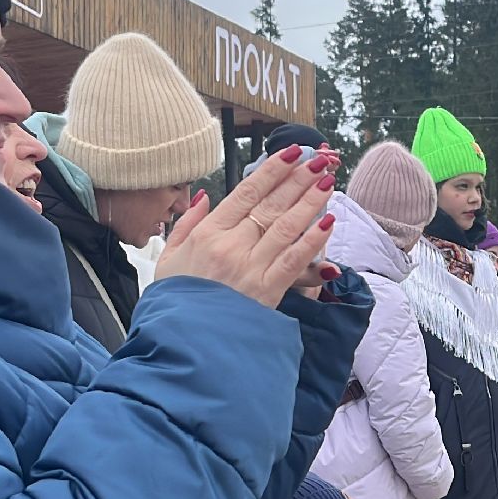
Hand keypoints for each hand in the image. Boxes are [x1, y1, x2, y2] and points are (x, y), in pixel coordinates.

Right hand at [154, 145, 336, 306]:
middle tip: (319, 161)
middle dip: (298, 180)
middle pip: (270, 205)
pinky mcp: (267, 291)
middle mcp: (230, 246)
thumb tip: (205, 196)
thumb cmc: (176, 303)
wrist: (184, 343)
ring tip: (327, 181)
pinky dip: (313, 241)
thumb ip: (186, 224)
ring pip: (286, 227)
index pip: (245, 193)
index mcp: (207, 234)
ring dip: (310, 202)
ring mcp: (250, 268)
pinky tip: (328, 223)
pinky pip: (295, 260)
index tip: (292, 154)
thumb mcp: (169, 259)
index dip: (272, 171)